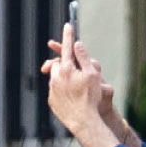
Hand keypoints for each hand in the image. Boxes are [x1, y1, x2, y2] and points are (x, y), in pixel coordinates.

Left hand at [42, 29, 115, 146]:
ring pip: (57, 78)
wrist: (83, 121)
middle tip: (76, 70)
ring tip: (78, 89)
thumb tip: (77, 44)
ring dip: (65, 78)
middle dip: (66, 63)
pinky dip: (63, 91)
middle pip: (59, 63)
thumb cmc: (91, 98)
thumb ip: (84, 58)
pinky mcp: (52, 101)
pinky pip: (56, 91)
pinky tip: (74, 99)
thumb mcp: (92, 75)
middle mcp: (56, 77)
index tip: (68, 25)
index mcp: (67, 68)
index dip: (68, 35)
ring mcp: (52, 90)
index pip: (68, 47)